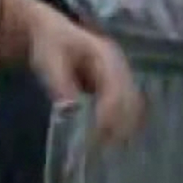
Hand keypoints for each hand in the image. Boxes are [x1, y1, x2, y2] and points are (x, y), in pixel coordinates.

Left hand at [26, 15, 144, 146]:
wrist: (52, 32)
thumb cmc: (50, 44)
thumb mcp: (49, 61)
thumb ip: (61, 84)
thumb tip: (70, 110)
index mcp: (107, 57)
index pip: (116, 91)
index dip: (108, 116)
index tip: (95, 138)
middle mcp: (120, 67)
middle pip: (131, 101)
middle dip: (119, 127)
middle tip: (99, 149)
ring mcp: (122, 76)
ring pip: (133, 106)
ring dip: (123, 128)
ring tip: (103, 149)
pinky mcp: (117, 86)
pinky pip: (127, 108)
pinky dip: (120, 124)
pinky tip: (107, 140)